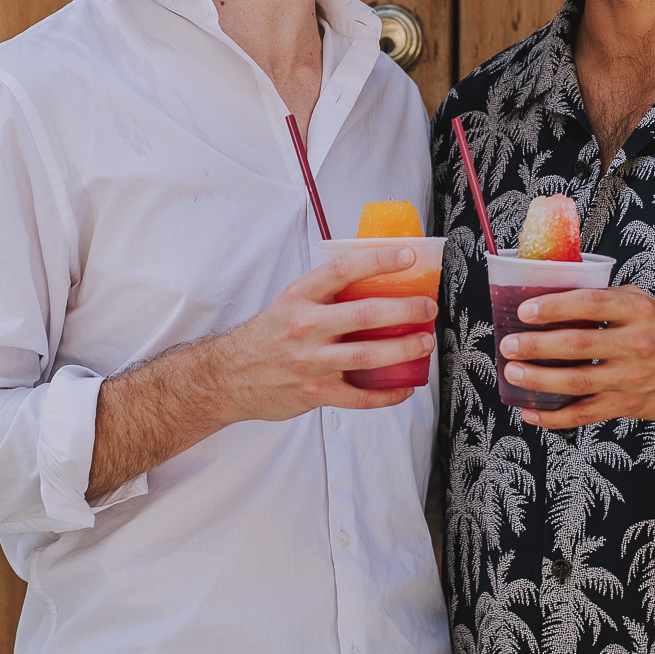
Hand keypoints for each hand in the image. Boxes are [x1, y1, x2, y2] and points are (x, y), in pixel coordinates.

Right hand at [206, 245, 437, 422]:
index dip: (378, 261)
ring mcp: (310, 362)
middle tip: (427, 307)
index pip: (342, 270)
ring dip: (403, 349)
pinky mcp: (314, 393)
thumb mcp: (288, 302)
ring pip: (367, 356)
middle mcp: (304, 327)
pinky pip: (359, 396)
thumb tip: (373, 278)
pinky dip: (387, 394)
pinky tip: (404, 387)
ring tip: (424, 343)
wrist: (227, 377)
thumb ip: (324, 293)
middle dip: (404, 310)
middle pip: (363, 315)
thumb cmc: (266, 336)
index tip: (407, 257)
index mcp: (299, 297)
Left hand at [498, 286, 654, 429]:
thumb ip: (609, 298)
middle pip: (576, 345)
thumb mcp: (648, 303)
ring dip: (538, 379)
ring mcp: (631, 378)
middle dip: (535, 346)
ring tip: (513, 374)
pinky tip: (532, 412)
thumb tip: (560, 294)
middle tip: (510, 345)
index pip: (589, 304)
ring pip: (576, 381)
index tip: (525, 310)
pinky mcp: (628, 405)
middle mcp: (635, 343)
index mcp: (638, 310)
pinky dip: (554, 416)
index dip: (553, 307)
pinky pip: (584, 413)